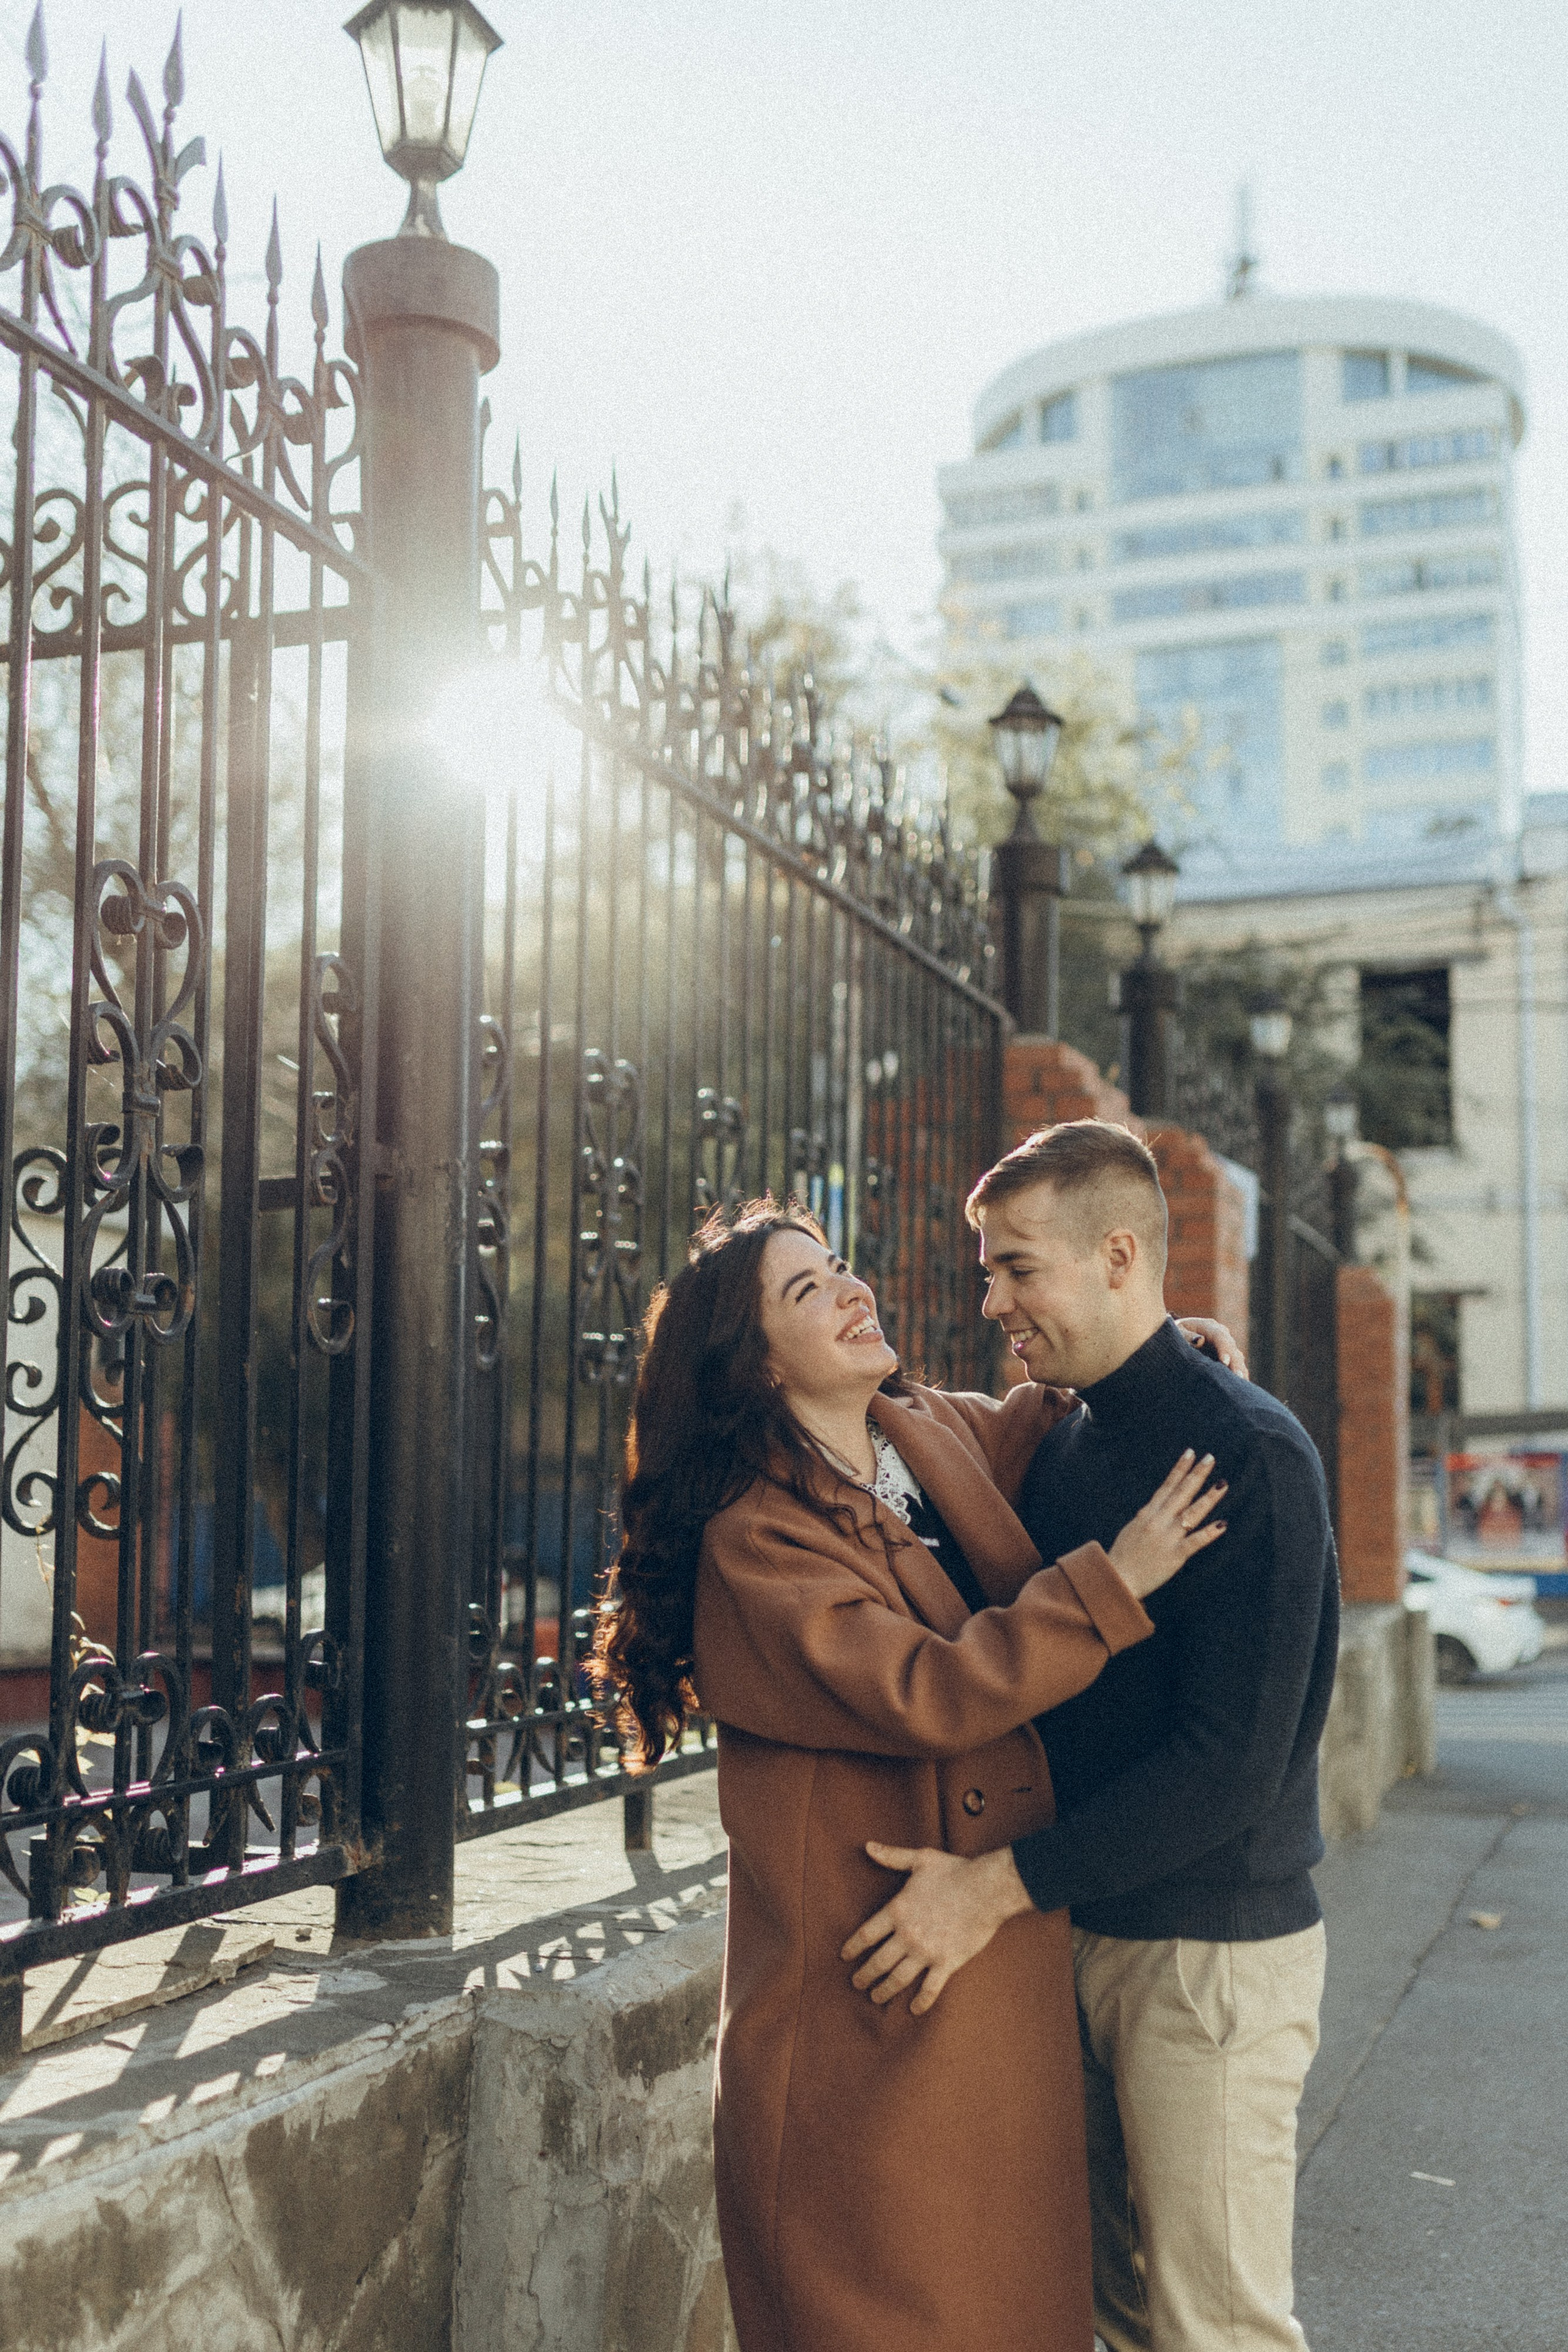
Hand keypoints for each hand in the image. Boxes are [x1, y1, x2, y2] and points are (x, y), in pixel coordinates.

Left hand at [841, 1843, 1032, 2013]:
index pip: (866, 1934)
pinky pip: (930, 1989)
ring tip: (875, 1997)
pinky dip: (921, 2002)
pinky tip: (913, 2010)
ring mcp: (926, 1952)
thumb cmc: (953, 1871)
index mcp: (897, 1911)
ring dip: (884, 1990)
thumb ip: (891, 1856)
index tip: (844, 1956)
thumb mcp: (919, 1859)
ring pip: (898, 1978)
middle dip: (864, 1974)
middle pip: (878, 1961)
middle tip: (856, 1983)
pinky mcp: (946, 1963)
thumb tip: (867, 1846)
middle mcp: (907, 1935)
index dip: (852, 1947)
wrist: (986, 1889)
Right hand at [1106, 1449, 1226, 1598]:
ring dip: (1208, 1498)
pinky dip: (1209, 1533)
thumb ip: (1147, 1515)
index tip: (1191, 1452)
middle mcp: (1158, 1521)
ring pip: (1192, 1513)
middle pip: (1181, 1493)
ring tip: (1222, 1484)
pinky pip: (1195, 1542)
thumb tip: (1156, 1502)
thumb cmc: (1123, 1555)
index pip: (1167, 1486)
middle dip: (1197, 1475)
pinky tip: (1223, 1524)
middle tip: (1210, 1458)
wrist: (1116, 1578)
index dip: (1180, 1469)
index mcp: (1148, 1513)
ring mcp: (1167, 1537)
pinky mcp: (1175, 1555)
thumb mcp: (1132, 1528)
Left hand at [1177, 1316, 1248, 1378]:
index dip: (1223, 1348)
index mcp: (1209, 1326)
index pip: (1220, 1336)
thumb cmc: (1176, 1335)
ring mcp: (1227, 1345)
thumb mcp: (1177, 1332)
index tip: (1225, 1362)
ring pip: (1237, 1357)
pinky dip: (1240, 1374)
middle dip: (1235, 1362)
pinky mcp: (1228, 1356)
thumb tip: (1200, 1340)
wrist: (1180, 1336)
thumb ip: (1187, 1336)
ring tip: (1242, 1383)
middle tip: (1239, 1376)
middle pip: (1232, 1348)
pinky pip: (1236, 1365)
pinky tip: (1243, 1385)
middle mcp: (1222, 1334)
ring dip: (1240, 1370)